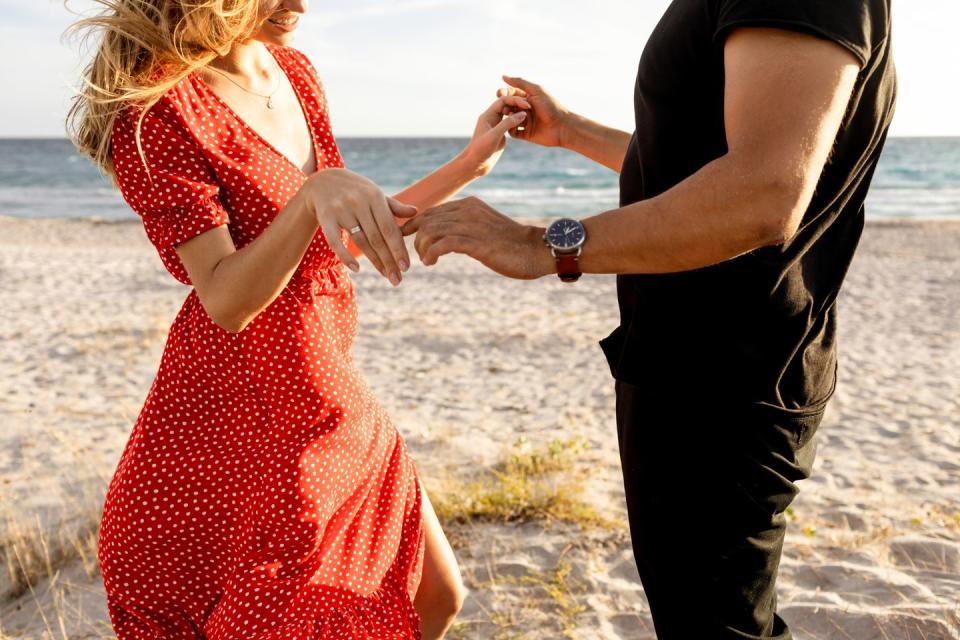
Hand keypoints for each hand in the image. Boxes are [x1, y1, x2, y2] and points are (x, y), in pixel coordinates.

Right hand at [303, 168, 417, 284]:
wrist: (322, 180)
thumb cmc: (355, 190)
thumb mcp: (375, 193)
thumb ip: (393, 206)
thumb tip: (415, 212)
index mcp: (374, 196)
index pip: (389, 228)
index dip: (398, 249)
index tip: (406, 267)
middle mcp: (359, 202)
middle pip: (376, 238)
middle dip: (389, 261)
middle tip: (397, 280)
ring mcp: (341, 209)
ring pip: (360, 241)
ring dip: (374, 261)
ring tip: (386, 275)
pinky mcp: (325, 216)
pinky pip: (335, 241)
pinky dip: (345, 256)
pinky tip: (356, 269)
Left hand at [401, 197, 553, 279]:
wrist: (535, 250)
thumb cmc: (511, 244)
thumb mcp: (485, 228)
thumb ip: (466, 227)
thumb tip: (448, 237)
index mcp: (469, 204)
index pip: (432, 210)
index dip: (415, 224)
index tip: (407, 236)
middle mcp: (467, 210)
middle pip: (427, 219)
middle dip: (416, 238)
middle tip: (419, 255)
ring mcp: (471, 225)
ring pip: (430, 231)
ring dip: (422, 248)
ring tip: (427, 261)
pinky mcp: (475, 242)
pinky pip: (441, 244)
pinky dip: (430, 254)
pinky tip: (432, 262)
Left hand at [459, 96, 531, 176]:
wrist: (475, 165)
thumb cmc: (480, 149)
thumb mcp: (495, 135)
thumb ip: (508, 123)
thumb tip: (523, 113)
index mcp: (488, 115)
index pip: (503, 101)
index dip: (516, 100)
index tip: (527, 105)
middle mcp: (492, 119)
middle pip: (507, 105)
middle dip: (519, 105)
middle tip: (531, 108)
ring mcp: (497, 127)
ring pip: (510, 115)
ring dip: (519, 114)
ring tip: (531, 115)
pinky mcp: (500, 135)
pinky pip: (511, 125)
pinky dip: (518, 123)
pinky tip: (526, 126)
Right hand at [497, 76, 570, 147]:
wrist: (562, 127)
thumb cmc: (551, 106)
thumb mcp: (536, 91)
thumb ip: (520, 83)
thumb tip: (503, 76)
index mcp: (528, 98)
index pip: (511, 94)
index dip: (504, 93)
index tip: (499, 93)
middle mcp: (525, 110)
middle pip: (509, 106)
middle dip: (505, 105)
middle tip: (504, 107)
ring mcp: (525, 122)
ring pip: (509, 119)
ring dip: (507, 116)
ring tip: (510, 116)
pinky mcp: (525, 134)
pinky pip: (513, 132)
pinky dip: (510, 128)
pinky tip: (512, 126)